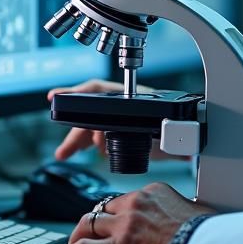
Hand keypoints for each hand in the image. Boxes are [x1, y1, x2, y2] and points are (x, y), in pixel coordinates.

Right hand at [46, 78, 168, 161]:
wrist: (187, 141)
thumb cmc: (178, 130)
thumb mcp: (166, 133)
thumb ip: (156, 135)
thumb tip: (150, 139)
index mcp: (130, 98)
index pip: (98, 89)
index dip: (75, 92)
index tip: (55, 96)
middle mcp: (121, 105)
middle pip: (90, 114)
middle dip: (76, 132)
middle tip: (63, 150)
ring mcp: (118, 118)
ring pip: (91, 126)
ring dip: (77, 141)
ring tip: (63, 154)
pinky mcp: (119, 132)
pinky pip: (97, 135)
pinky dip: (87, 143)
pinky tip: (80, 151)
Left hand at [47, 182, 214, 243]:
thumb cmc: (208, 238)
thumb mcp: (197, 214)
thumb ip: (185, 214)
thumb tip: (195, 220)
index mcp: (155, 192)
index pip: (125, 200)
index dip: (116, 215)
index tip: (115, 224)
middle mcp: (136, 204)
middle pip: (102, 210)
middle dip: (92, 223)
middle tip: (87, 235)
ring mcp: (124, 225)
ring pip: (89, 225)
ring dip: (78, 236)